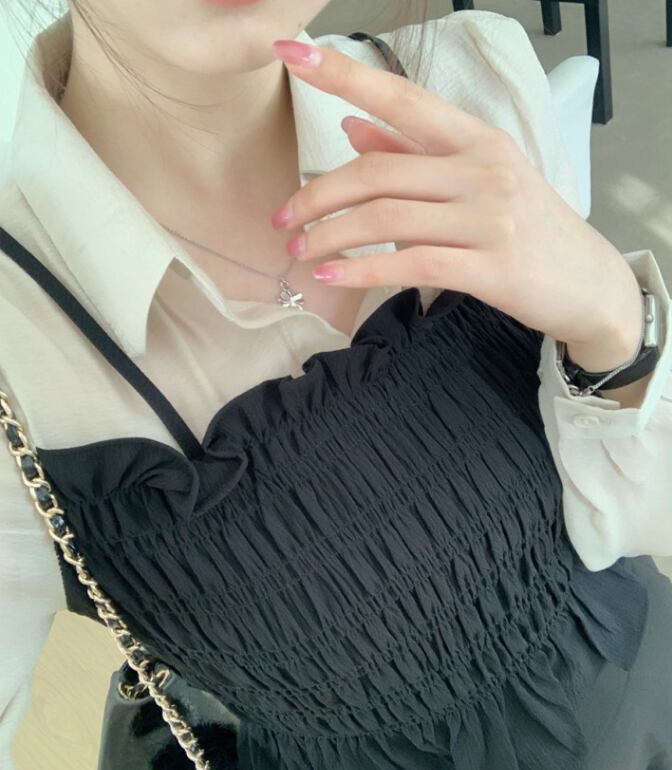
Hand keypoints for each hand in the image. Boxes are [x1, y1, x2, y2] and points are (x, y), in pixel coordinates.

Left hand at [269, 39, 641, 350]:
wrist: (587, 284)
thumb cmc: (528, 229)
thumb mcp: (476, 181)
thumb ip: (412, 153)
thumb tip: (352, 126)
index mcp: (476, 140)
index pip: (402, 97)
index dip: (343, 75)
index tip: (290, 54)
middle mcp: (482, 169)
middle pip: (377, 171)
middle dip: (317, 196)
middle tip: (282, 220)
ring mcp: (489, 217)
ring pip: (387, 216)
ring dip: (330, 236)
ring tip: (299, 252)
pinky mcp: (491, 267)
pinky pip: (410, 263)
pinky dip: (362, 270)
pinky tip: (330, 278)